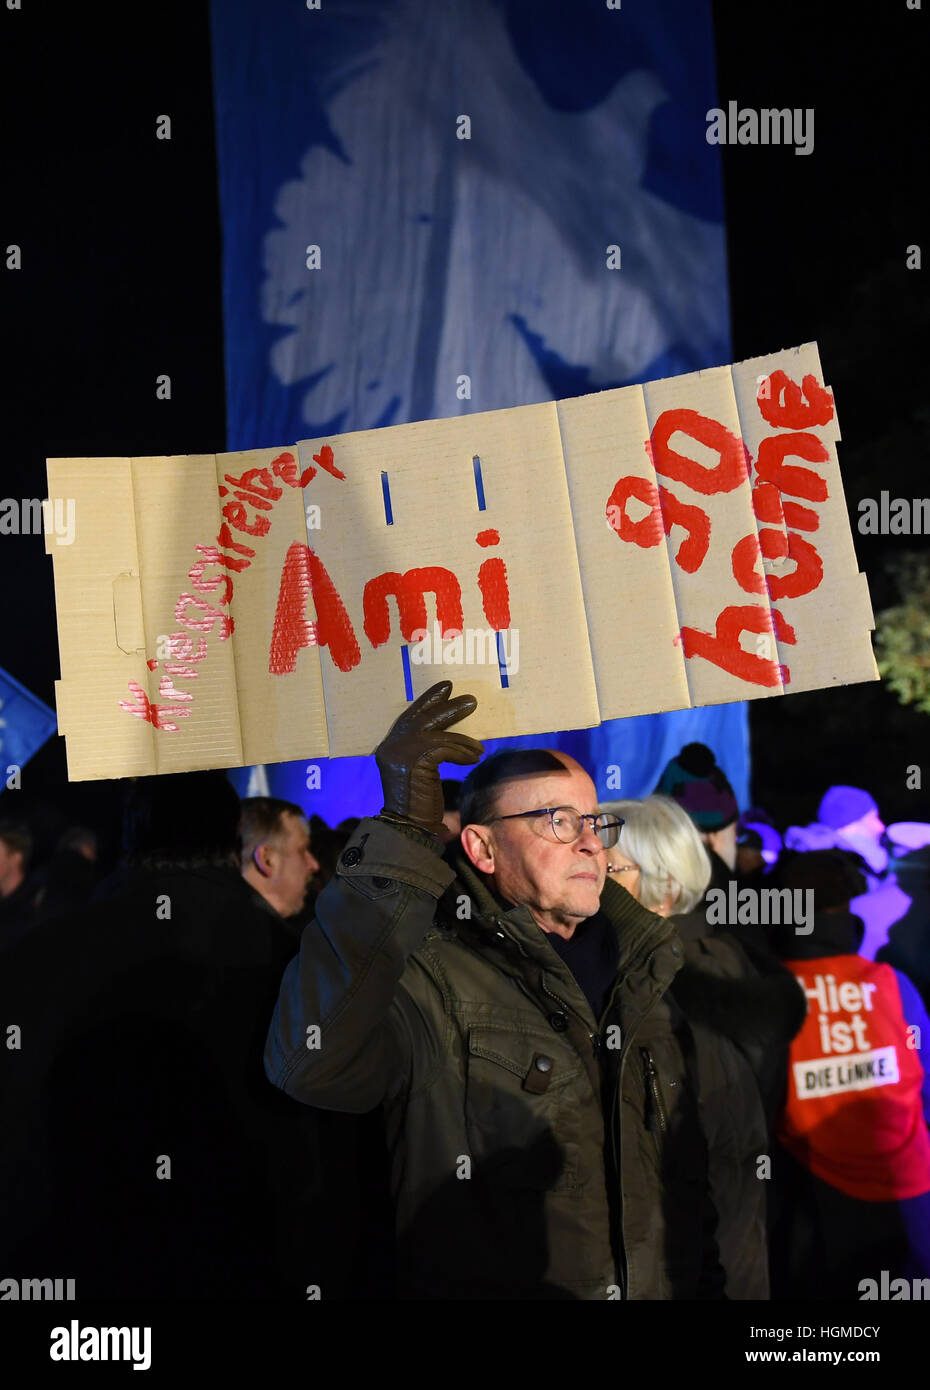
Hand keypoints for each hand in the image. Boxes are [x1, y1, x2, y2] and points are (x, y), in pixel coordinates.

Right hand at [374, 681, 483, 835]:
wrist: (407, 826)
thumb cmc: (416, 803)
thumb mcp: (416, 771)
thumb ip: (422, 751)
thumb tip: (446, 733)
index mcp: (389, 747)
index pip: (409, 717)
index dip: (427, 701)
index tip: (445, 689)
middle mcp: (391, 746)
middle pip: (423, 719)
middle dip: (446, 707)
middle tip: (468, 698)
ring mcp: (401, 752)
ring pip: (438, 734)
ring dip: (463, 738)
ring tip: (480, 745)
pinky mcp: (416, 761)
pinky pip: (446, 748)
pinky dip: (463, 753)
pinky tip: (475, 758)